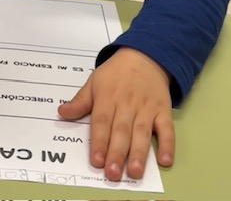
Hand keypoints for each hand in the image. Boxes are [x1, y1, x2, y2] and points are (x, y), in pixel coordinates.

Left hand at [58, 47, 173, 180]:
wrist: (145, 56)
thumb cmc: (116, 72)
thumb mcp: (95, 81)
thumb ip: (80, 100)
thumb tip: (62, 113)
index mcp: (108, 97)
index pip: (102, 122)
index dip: (99, 141)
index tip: (96, 160)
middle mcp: (127, 104)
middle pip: (121, 130)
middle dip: (117, 153)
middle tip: (113, 173)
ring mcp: (147, 108)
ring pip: (142, 132)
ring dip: (139, 153)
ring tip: (135, 172)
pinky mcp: (163, 110)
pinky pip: (167, 128)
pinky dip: (168, 144)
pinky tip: (165, 160)